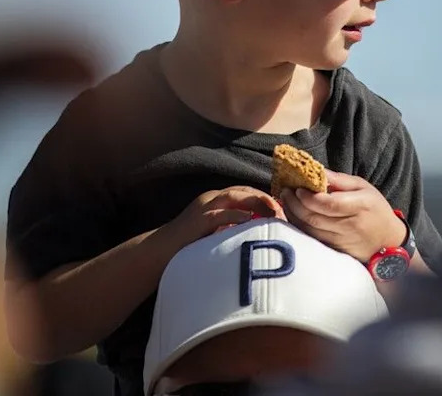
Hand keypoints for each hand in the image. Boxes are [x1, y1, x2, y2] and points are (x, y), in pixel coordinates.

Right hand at [165, 186, 285, 249]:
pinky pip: (220, 214)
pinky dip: (236, 215)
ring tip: (273, 211)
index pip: (246, 192)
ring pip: (235, 196)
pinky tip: (250, 220)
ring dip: (256, 202)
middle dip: (265, 198)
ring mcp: (204, 208)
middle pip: (244, 191)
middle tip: (282, 210)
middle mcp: (211, 199)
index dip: (264, 198)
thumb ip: (231, 229)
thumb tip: (256, 233)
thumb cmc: (188, 245)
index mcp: (216, 200)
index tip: (281, 208)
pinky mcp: (198, 221)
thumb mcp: (214, 233)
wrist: (159, 251)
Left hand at [281, 170, 405, 261]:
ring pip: (310, 230)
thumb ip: (340, 180)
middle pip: (315, 218)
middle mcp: (351, 226)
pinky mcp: (336, 251)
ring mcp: (342, 241)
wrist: (388, 241)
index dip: (309, 197)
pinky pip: (312, 239)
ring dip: (293, 216)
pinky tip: (294, 215)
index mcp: (360, 206)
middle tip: (285, 192)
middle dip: (295, 205)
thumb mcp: (364, 188)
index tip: (297, 188)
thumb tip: (318, 171)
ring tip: (286, 201)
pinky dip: (299, 227)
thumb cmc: (375, 209)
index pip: (329, 204)